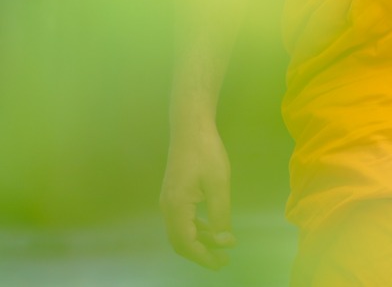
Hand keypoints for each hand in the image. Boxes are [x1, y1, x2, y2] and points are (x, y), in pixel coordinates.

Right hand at [159, 115, 235, 267]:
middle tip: (223, 261)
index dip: (203, 257)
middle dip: (201, 253)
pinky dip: (197, 228)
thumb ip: (220, 214)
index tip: (221, 264)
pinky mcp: (174, 195)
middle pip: (181, 242)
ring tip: (222, 248)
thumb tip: (224, 242)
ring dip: (200, 241)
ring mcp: (169, 201)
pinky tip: (213, 229)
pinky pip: (184, 220)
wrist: (190, 128)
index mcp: (176, 208)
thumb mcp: (218, 184)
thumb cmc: (206, 153)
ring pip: (182, 231)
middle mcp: (168, 208)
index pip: (186, 243)